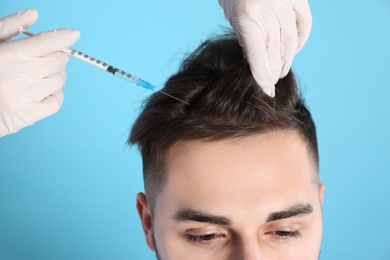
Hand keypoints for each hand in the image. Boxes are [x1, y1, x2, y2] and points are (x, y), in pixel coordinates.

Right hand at [0, 9, 79, 136]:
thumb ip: (9, 27)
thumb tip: (33, 15)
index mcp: (7, 56)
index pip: (45, 43)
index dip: (63, 37)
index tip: (73, 34)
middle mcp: (18, 76)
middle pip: (56, 62)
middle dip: (58, 57)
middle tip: (51, 57)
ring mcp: (24, 97)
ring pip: (58, 81)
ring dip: (56, 75)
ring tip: (42, 74)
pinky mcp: (27, 115)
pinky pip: (56, 102)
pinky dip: (55, 95)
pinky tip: (44, 91)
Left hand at [219, 0, 311, 96]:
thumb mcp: (232, 13)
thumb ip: (245, 35)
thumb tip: (257, 59)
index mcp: (248, 18)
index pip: (258, 58)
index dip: (263, 78)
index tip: (266, 92)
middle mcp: (269, 12)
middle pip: (275, 53)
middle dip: (273, 72)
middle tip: (271, 82)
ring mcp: (286, 5)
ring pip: (290, 43)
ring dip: (286, 61)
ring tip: (281, 72)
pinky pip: (304, 25)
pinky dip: (300, 41)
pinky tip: (294, 51)